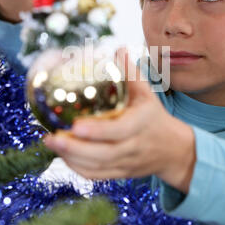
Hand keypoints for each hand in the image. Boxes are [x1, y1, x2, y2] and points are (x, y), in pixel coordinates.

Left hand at [44, 48, 195, 192]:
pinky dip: (77, 168)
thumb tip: (118, 49)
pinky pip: (97, 176)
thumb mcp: (147, 94)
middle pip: (103, 154)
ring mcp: (127, 164)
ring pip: (97, 168)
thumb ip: (131, 73)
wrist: (174, 150)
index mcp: (141, 125)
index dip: (97, 131)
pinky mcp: (120, 174)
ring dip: (71, 158)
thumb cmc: (155, 117)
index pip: (118, 131)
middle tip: (51, 137)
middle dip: (75, 149)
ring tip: (50, 143)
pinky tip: (63, 156)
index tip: (75, 125)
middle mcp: (134, 147)